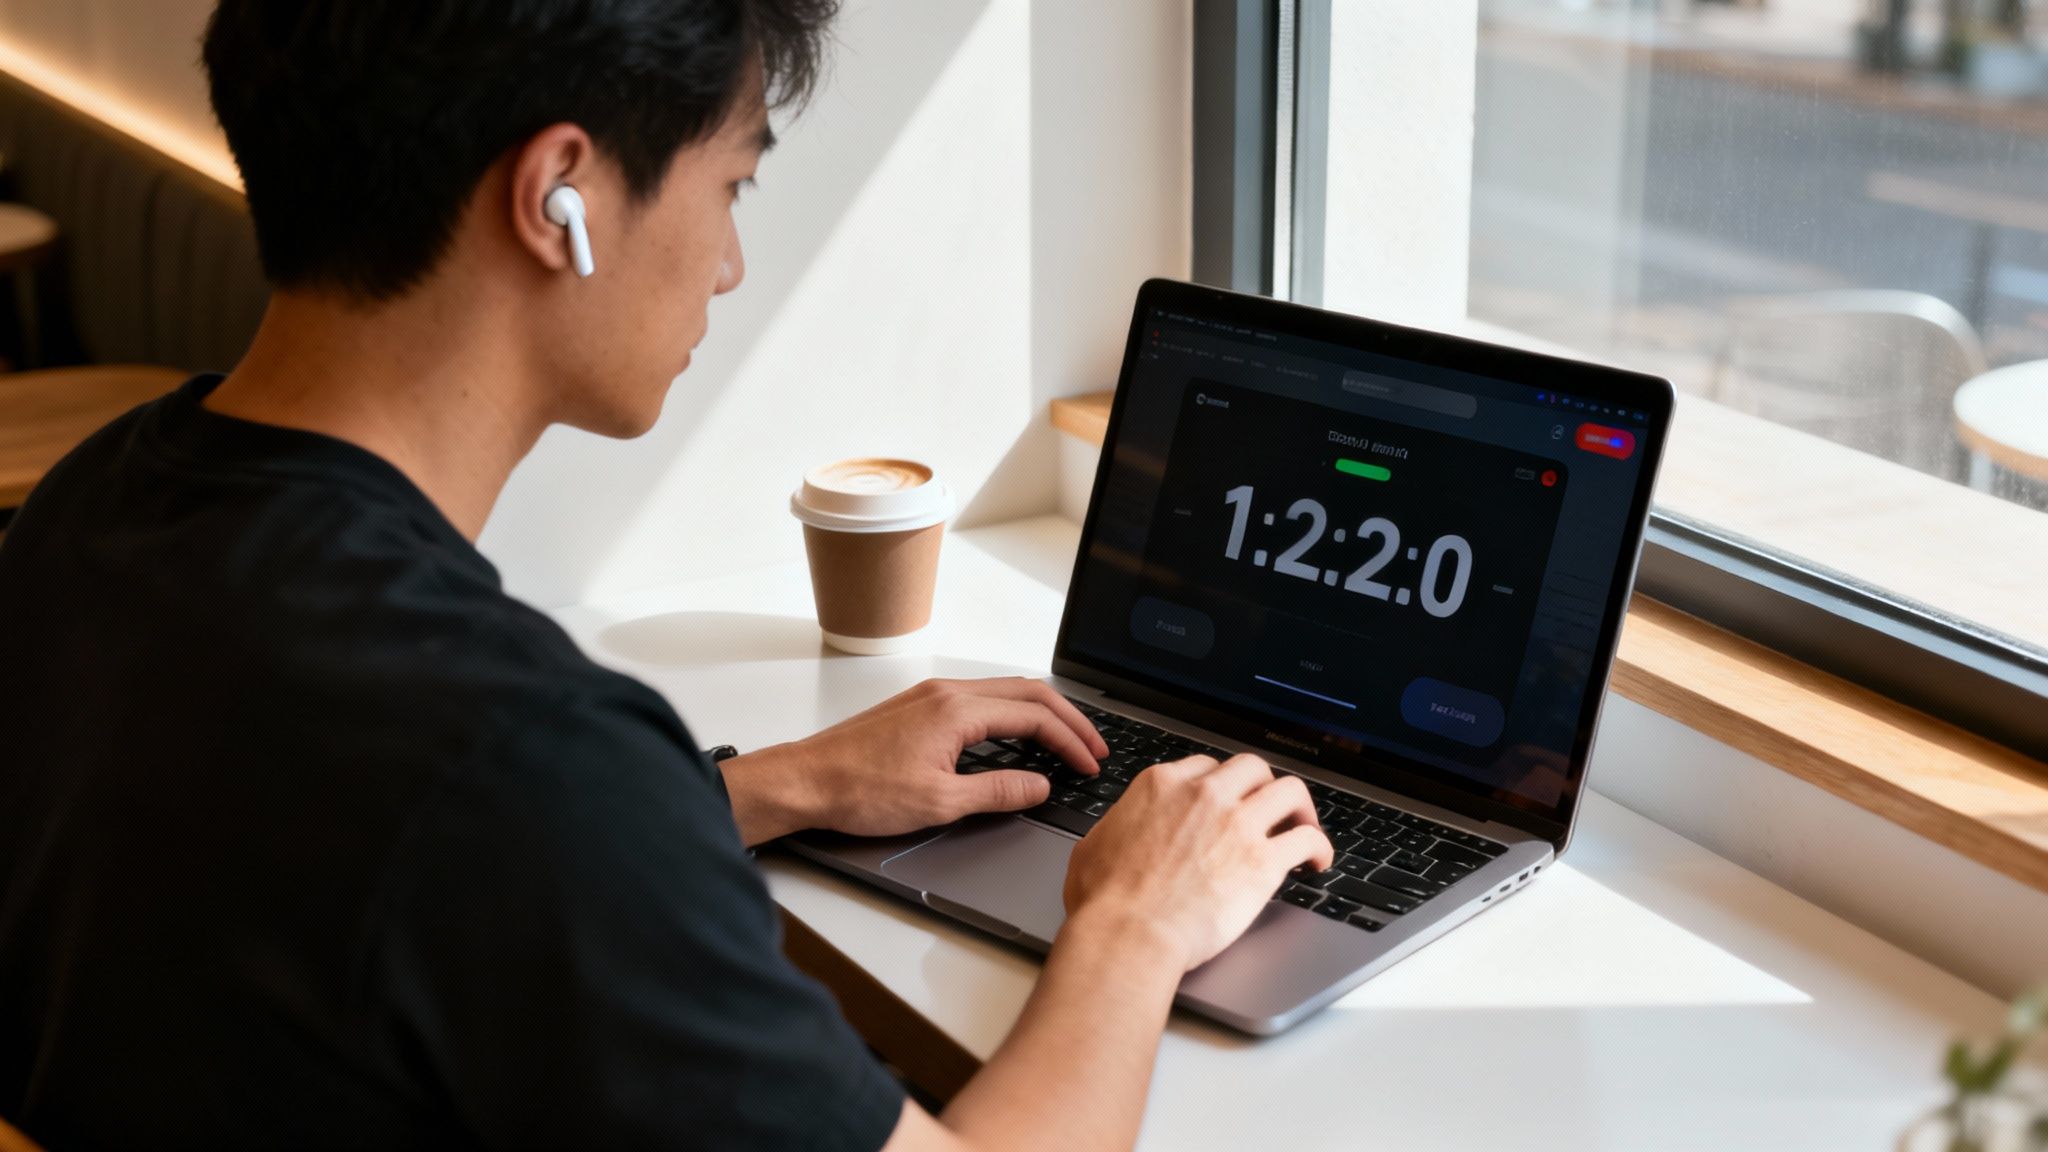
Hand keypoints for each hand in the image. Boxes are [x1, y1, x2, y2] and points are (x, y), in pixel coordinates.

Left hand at [718, 678, 1109, 844]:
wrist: (806, 781)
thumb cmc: (859, 791)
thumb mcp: (939, 803)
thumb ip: (998, 792)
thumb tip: (1040, 787)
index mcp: (957, 710)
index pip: (1034, 716)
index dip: (1071, 741)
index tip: (1090, 764)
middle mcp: (947, 692)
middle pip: (1027, 692)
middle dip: (1067, 720)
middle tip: (1094, 749)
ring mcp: (932, 696)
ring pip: (1005, 692)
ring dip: (1040, 714)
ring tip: (1065, 743)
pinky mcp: (920, 706)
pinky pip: (982, 699)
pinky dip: (1013, 715)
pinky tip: (1017, 738)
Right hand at [1062, 754, 1331, 972]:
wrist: (1129, 934)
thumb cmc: (1105, 901)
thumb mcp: (1096, 844)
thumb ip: (1120, 825)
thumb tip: (1122, 830)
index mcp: (1162, 786)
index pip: (1206, 766)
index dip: (1221, 784)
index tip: (1228, 801)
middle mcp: (1204, 795)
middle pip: (1252, 767)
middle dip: (1263, 785)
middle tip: (1268, 808)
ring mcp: (1237, 824)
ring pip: (1290, 791)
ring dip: (1300, 808)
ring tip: (1303, 826)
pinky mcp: (1263, 861)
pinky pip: (1308, 839)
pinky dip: (1319, 847)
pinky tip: (1317, 861)